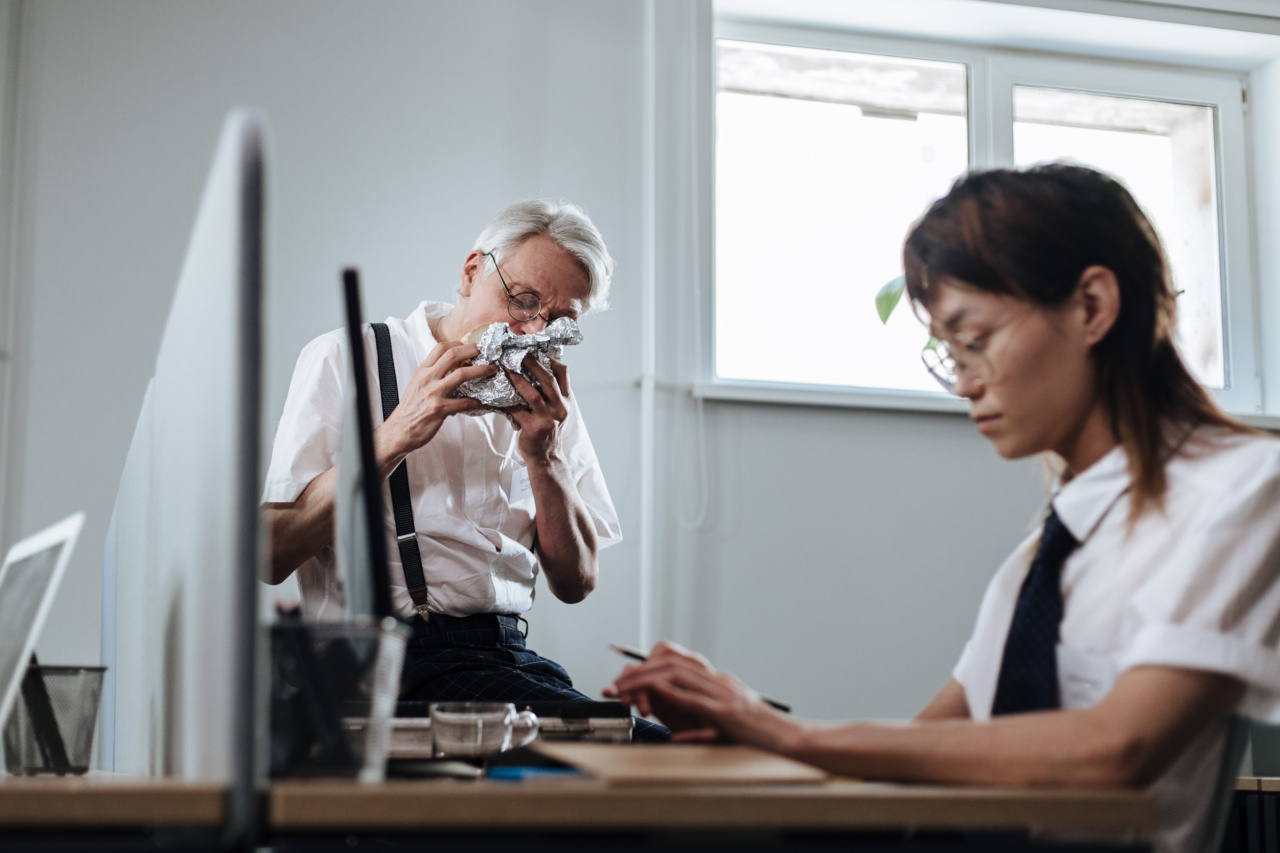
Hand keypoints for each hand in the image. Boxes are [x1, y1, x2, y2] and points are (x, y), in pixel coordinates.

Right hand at [379, 340, 494, 469]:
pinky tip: (485, 402)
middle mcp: (427, 378)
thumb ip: (432, 373)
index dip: (459, 343)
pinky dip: (477, 402)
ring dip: (481, 370)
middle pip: (453, 355)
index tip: (471, 346)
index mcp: (422, 370)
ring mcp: (434, 393)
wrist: (399, 429)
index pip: (441, 348)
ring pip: (461, 374)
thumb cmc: (411, 408)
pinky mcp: (439, 409)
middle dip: (472, 350)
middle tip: (485, 351)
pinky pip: (464, 403)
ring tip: (492, 370)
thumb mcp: (417, 384)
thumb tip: (451, 366)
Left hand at [505, 355, 570, 463]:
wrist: (547, 457)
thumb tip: (536, 370)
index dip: (551, 359)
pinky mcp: (534, 428)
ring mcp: (548, 419)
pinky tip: (495, 393)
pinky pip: (516, 410)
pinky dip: (505, 401)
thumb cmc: (548, 430)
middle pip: (547, 380)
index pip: (564, 373)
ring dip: (516, 379)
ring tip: (504, 368)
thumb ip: (551, 393)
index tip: (536, 349)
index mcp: (567, 400)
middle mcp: (560, 408)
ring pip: (531, 394)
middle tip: (518, 352)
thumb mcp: (557, 411)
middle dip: (532, 363)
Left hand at [604, 642, 772, 743]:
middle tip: (615, 683)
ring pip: (678, 675)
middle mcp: (717, 681)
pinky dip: (673, 692)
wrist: (787, 741)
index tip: (624, 678)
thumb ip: (698, 723)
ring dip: (647, 681)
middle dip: (638, 672)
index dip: (646, 667)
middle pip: (670, 664)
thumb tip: (673, 734)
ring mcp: (723, 694)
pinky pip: (695, 697)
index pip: (675, 663)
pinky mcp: (726, 712)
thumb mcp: (722, 724)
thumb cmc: (756, 735)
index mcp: (716, 681)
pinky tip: (655, 691)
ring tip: (625, 689)